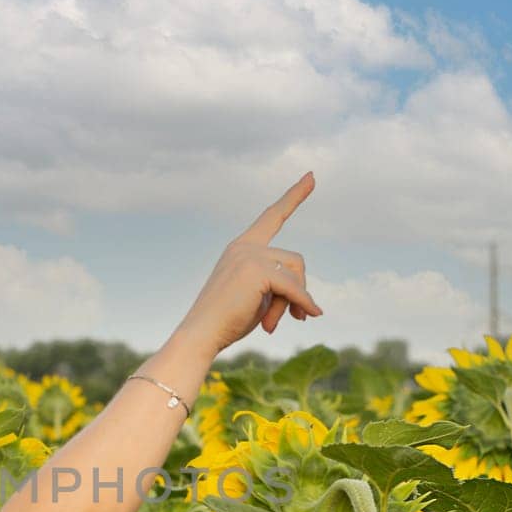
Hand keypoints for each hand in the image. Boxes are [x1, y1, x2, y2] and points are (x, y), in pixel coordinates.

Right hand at [174, 172, 320, 355]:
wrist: (200, 335)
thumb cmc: (225, 322)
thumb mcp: (257, 299)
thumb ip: (278, 288)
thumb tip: (310, 303)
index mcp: (240, 248)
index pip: (272, 217)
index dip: (293, 197)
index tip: (311, 176)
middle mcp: (244, 246)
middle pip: (295, 260)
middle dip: (298, 291)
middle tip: (295, 319)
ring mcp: (249, 255)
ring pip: (295, 274)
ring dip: (294, 302)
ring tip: (274, 325)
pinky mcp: (256, 270)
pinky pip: (293, 288)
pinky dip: (303, 303)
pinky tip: (311, 315)